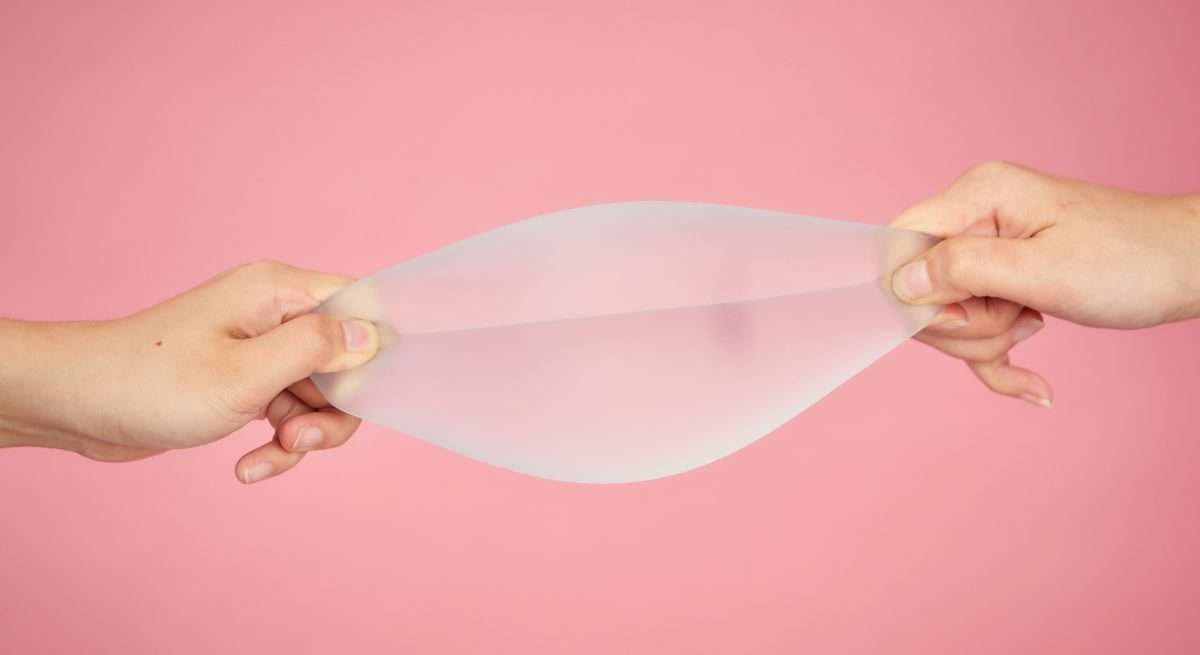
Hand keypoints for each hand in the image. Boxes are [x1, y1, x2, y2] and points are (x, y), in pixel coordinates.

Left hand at [0, 260, 379, 482]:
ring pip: (319, 394)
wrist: (78, 406)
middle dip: (333, 411)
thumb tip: (374, 337)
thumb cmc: (151, 384)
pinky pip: (286, 410)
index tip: (360, 398)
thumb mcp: (246, 375)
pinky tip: (249, 466)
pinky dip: (276, 443)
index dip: (374, 353)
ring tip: (269, 455)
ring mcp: (260, 348)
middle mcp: (275, 312)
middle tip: (298, 439)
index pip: (360, 307)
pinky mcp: (245, 379)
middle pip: (346, 361)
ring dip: (302, 435)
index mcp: (279, 291)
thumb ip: (316, 352)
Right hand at [890, 161, 1199, 405]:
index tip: (964, 315)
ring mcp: (987, 246)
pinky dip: (998, 359)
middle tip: (1020, 319)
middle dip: (963, 325)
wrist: (1192, 268)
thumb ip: (963, 271)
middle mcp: (974, 215)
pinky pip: (973, 327)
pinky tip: (1033, 383)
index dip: (916, 294)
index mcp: (977, 195)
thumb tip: (898, 283)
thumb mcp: (1043, 271)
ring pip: (945, 314)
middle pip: (919, 288)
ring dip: (986, 340)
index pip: (901, 244)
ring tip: (1036, 325)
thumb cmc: (1132, 261)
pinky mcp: (1001, 277)